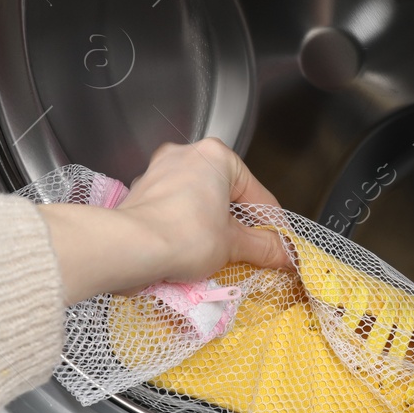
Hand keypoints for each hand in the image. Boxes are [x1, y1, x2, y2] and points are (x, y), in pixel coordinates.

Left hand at [37, 139, 291, 304]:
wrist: (128, 249)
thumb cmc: (184, 237)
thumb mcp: (234, 245)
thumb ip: (264, 247)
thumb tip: (285, 253)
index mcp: (215, 156)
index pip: (256, 194)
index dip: (271, 224)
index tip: (279, 245)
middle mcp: (185, 155)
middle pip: (225, 195)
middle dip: (237, 225)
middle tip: (249, 253)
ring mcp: (158, 172)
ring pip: (197, 202)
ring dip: (210, 227)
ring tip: (218, 257)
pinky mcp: (140, 193)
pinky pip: (173, 211)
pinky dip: (184, 229)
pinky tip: (188, 252)